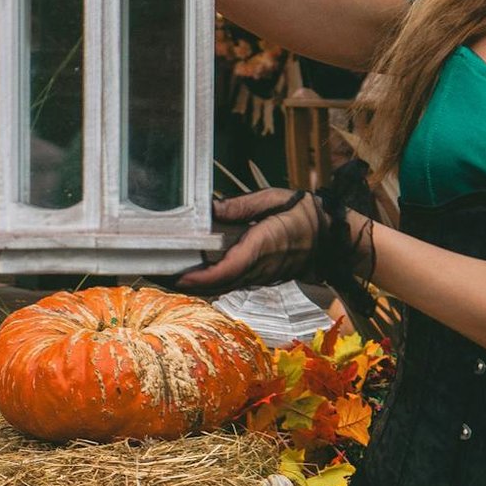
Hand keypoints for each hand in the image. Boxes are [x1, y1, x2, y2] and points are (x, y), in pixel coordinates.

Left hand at [171, 190, 322, 296]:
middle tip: (153, 274)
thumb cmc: (304, 213)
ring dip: (191, 284)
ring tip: (162, 273)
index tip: (177, 276)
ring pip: (220, 286)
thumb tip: (210, 208)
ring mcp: (260, 276)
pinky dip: (205, 282)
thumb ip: (241, 206)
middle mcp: (260, 268)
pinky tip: (187, 272)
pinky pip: (228, 283)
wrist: (332, 238)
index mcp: (264, 247)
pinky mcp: (259, 277)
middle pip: (216, 284)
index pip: (228, 269)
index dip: (201, 277)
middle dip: (184, 283)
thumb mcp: (275, 199)